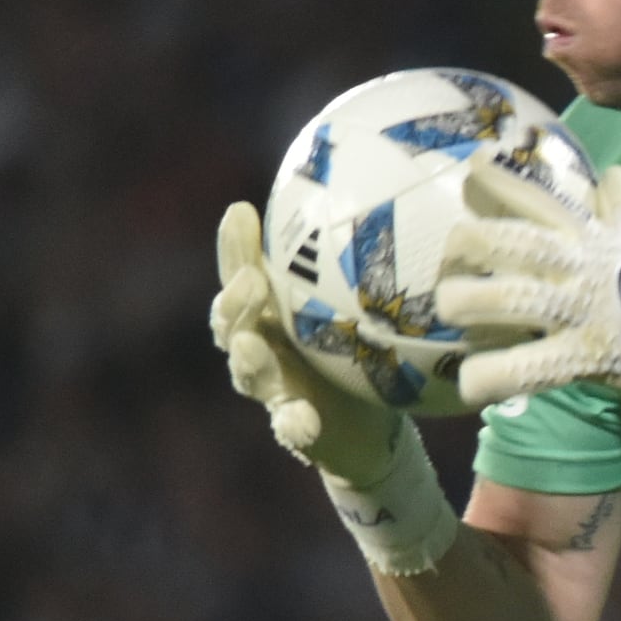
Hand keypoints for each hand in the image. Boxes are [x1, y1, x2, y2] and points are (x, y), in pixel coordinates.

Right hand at [210, 201, 403, 488]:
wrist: (374, 429)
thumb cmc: (363, 354)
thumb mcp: (362, 309)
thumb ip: (360, 265)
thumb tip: (389, 190)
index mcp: (271, 314)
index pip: (241, 273)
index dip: (235, 246)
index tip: (241, 211)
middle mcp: (263, 348)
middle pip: (232, 322)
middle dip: (235, 300)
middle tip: (251, 280)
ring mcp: (274, 391)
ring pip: (249, 373)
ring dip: (249, 358)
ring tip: (254, 343)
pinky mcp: (296, 430)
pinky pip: (289, 429)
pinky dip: (292, 425)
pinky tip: (302, 421)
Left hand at [440, 164, 620, 483]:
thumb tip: (610, 173)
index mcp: (593, 237)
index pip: (540, 199)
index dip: (502, 182)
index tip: (472, 168)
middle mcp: (581, 268)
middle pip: (515, 243)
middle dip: (472, 243)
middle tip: (453, 252)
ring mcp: (581, 312)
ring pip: (513, 298)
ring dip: (469, 302)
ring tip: (449, 308)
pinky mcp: (585, 357)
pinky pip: (533, 367)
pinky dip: (496, 376)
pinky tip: (471, 383)